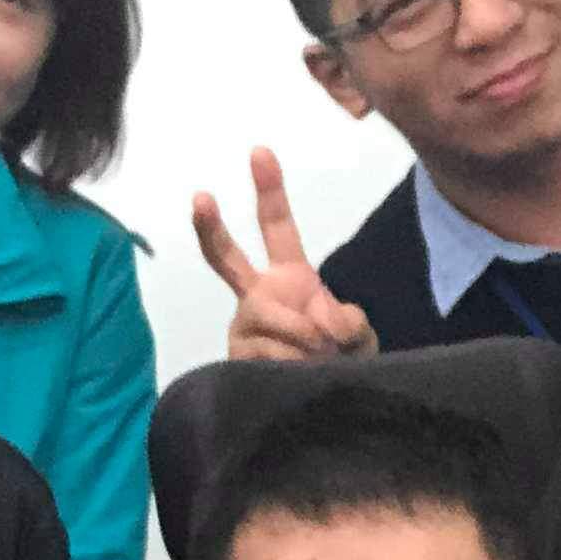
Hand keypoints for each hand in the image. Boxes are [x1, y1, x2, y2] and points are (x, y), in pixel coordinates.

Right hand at [192, 148, 378, 361]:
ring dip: (304, 340)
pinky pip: (263, 352)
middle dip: (212, 228)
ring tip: (322, 358)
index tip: (260, 152)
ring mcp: (243, 325)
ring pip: (266, 317)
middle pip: (226, 256)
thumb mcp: (359, 336)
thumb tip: (324, 325)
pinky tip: (300, 373)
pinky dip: (291, 363)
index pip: (276, 226)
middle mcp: (257, 295)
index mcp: (288, 276)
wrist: (321, 406)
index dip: (269, 190)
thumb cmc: (340, 360)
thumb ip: (351, 322)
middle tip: (201, 197)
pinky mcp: (236, 356)